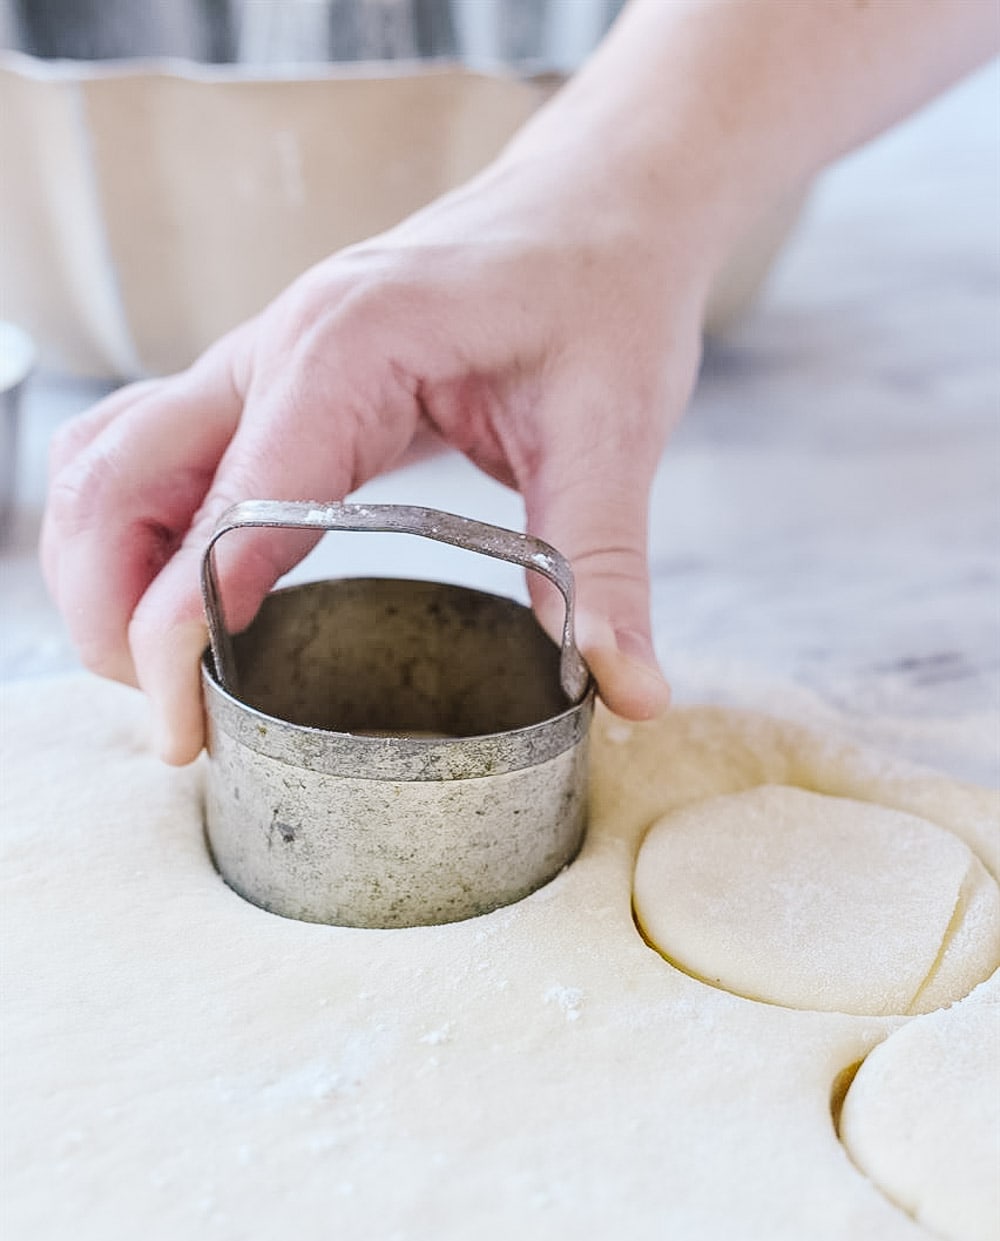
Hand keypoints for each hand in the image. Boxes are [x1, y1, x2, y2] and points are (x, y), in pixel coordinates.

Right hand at [42, 140, 709, 762]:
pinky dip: (135, 531)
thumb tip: (628, 693)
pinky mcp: (268, 382)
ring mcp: (258, 359)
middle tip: (168, 715)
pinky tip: (177, 596)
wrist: (597, 204)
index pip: (221, 513)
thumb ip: (604, 565)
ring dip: (100, 570)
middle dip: (107, 611)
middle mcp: (274, 350)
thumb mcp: (614, 429)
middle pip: (112, 480)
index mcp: (346, 353)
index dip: (180, 634)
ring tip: (157, 672)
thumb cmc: (603, 293)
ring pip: (109, 460)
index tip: (182, 731)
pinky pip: (151, 450)